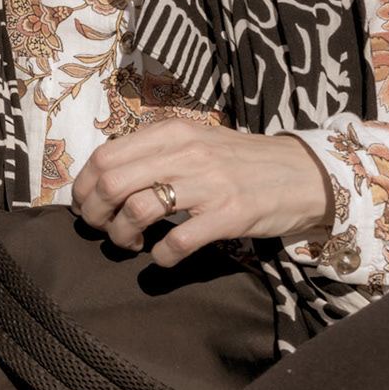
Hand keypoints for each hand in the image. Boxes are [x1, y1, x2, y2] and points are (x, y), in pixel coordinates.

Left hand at [71, 122, 330, 265]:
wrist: (305, 173)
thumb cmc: (241, 161)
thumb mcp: (194, 141)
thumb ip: (153, 153)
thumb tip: (103, 179)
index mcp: (171, 133)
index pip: (104, 156)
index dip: (83, 187)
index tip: (85, 206)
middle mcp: (186, 153)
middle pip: (111, 183)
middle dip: (95, 214)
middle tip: (102, 229)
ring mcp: (209, 183)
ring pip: (138, 210)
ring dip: (122, 235)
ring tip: (131, 243)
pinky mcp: (230, 214)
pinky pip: (178, 241)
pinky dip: (160, 256)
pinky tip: (163, 257)